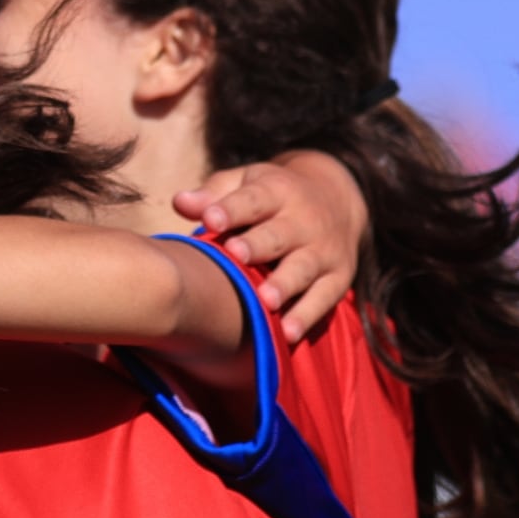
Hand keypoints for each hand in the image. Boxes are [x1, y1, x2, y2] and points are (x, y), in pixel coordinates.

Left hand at [172, 149, 368, 342]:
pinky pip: (323, 299)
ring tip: (267, 300)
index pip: (253, 199)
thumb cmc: (272, 197)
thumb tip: (180, 203)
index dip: (231, 209)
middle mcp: (303, 220)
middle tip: (237, 255)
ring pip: (302, 268)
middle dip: (258, 245)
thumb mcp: (246, 183)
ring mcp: (323, 250)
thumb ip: (213, 195)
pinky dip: (307, 316)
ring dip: (284, 284)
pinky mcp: (337, 277)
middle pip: (279, 235)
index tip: (210, 220)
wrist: (338, 197)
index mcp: (277, 192)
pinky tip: (288, 333)